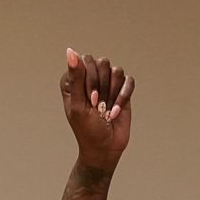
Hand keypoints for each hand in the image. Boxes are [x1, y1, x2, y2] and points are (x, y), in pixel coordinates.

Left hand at [60, 48, 132, 170]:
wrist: (105, 147)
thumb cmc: (87, 129)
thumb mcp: (78, 105)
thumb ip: (76, 77)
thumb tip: (70, 51)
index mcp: (74, 80)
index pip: (85, 61)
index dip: (90, 80)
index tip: (89, 100)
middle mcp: (90, 78)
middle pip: (102, 62)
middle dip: (102, 86)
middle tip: (97, 106)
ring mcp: (107, 83)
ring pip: (116, 70)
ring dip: (112, 92)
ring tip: (106, 109)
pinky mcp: (122, 90)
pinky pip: (128, 80)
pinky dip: (123, 96)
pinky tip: (116, 111)